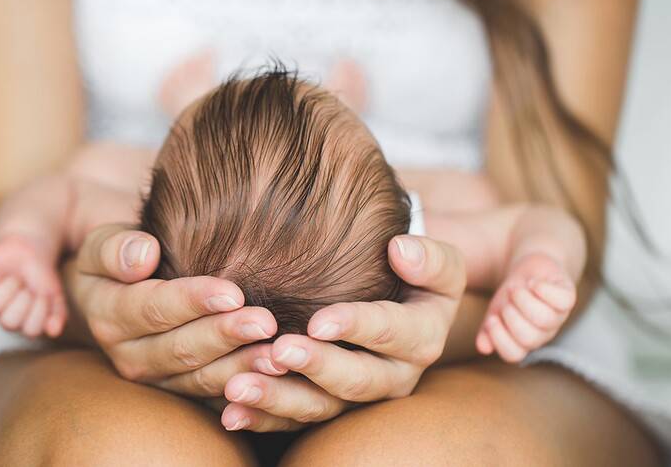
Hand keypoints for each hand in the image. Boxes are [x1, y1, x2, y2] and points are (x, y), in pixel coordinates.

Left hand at [0, 234, 66, 338]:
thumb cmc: (42, 277)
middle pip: (8, 323)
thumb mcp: (56, 295)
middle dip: (22, 302)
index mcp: (24, 322)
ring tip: (15, 278)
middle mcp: (3, 316)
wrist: (31, 249)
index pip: (31, 330)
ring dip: (7, 288)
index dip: (39, 312)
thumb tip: (54, 332)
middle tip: (27, 288)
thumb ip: (58, 314)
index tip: (44, 295)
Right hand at [67, 224, 282, 393]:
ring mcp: (158, 379)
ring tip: (278, 356)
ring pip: (201, 379)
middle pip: (182, 349)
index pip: (154, 309)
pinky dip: (248, 391)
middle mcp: (130, 356)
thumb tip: (142, 255)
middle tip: (266, 323)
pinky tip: (277, 378)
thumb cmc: (120, 256)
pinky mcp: (183, 391)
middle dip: (225, 336)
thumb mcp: (101, 244)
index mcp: (109, 317)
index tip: (233, 293)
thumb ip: (115, 248)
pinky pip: (216, 397)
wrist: (121, 288)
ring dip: (242, 369)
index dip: (193, 302)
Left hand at [218, 235, 465, 431]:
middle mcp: (395, 376)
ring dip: (278, 399)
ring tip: (239, 387)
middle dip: (316, 367)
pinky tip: (231, 411)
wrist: (404, 302)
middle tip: (279, 350)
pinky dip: (262, 418)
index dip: (356, 327)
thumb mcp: (438, 264)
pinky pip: (295, 421)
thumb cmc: (415, 274)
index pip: (391, 333)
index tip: (318, 321)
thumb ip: (429, 257)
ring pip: (322, 408)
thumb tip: (401, 249)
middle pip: (356, 380)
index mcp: (422, 338)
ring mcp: (359, 398)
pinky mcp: (329, 407)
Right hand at [476, 253, 575, 362]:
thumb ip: (488, 330)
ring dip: (525, 300)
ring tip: (516, 288)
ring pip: (545, 319)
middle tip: (507, 300)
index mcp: (523, 341)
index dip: (500, 338)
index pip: (513, 354)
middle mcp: (542, 333)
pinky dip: (544, 289)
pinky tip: (533, 282)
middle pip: (529, 339)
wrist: (530, 270)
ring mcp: (557, 316)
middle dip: (512, 317)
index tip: (491, 319)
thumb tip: (483, 348)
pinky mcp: (568, 297)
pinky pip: (563, 300)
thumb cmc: (512, 295)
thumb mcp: (495, 311)